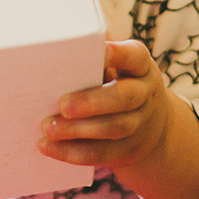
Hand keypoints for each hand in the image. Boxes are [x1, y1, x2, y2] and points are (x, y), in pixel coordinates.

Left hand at [39, 40, 198, 198]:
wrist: (149, 124)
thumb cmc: (117, 82)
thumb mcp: (117, 65)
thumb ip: (94, 53)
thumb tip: (58, 44)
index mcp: (141, 67)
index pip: (134, 57)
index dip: (119, 54)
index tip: (101, 51)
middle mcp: (145, 94)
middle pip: (124, 98)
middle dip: (92, 102)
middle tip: (62, 105)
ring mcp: (140, 125)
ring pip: (112, 128)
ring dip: (78, 130)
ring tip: (48, 128)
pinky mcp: (128, 150)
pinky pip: (101, 154)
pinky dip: (72, 152)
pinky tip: (48, 147)